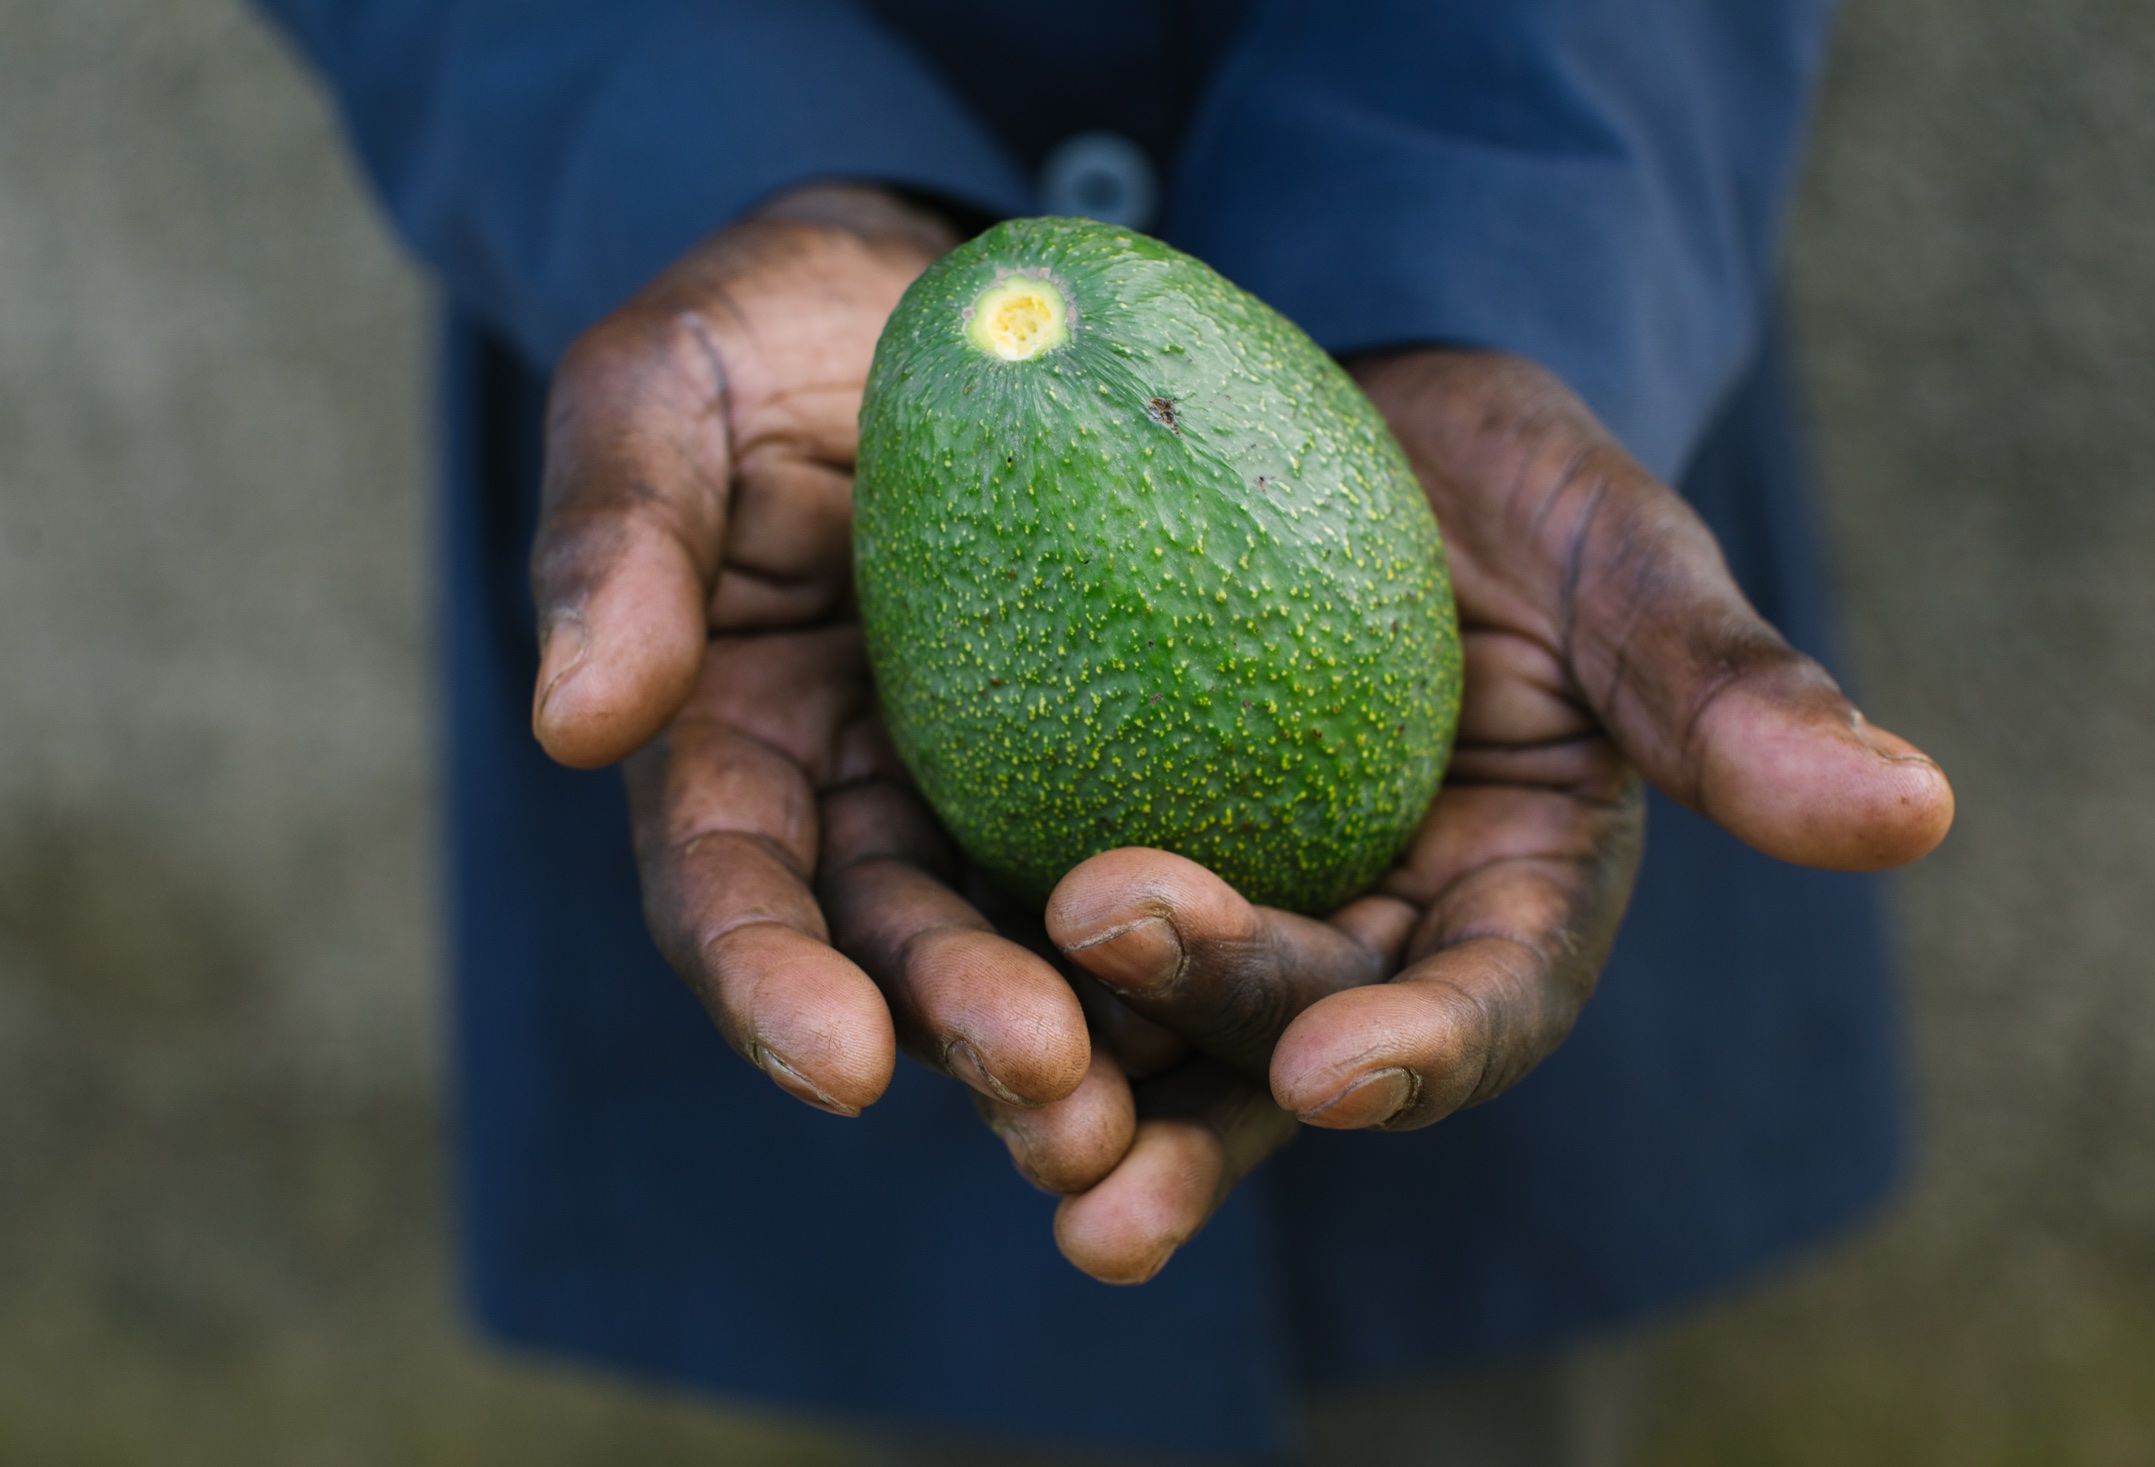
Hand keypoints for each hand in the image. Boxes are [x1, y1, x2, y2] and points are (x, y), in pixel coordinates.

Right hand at [530, 186, 1114, 1152]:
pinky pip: (1165, 848)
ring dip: (1091, 1032)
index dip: (770, 981)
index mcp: (729, 744)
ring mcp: (991, 787)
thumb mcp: (667, 395)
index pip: (730, 886)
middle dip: (961, 1029)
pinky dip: (1202, 929)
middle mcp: (859, 801)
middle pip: (897, 945)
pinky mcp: (1116, 754)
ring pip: (1035, 936)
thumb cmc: (773, 328)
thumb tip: (571, 728)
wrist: (948, 300)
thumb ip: (617, 542)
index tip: (842, 1062)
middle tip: (1051, 1087)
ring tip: (1159, 1100)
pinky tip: (1279, 985)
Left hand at [1001, 348, 1954, 1282]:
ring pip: (1164, 1034)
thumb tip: (1918, 813)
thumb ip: (1722, 685)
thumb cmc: (1510, 478)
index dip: (1423, 1047)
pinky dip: (989, 973)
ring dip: (1092, 1083)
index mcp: (1510, 899)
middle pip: (1302, 1029)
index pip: (1485, 1004)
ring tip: (1012, 1114)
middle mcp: (1370, 939)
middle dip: (1217, 1028)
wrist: (1349, 420)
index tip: (1340, 1063)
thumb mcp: (1615, 549)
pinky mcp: (1106, 853)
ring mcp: (1235, 911)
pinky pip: (1036, 939)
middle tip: (1107, 960)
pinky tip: (907, 995)